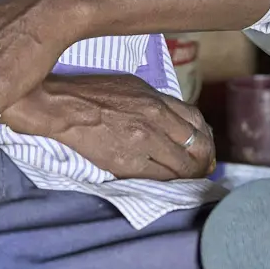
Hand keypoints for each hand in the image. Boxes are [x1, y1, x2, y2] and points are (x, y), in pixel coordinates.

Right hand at [2, 74, 214, 179]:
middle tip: (202, 168)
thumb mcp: (134, 87)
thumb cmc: (95, 93)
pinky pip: (157, 179)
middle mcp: (154, 124)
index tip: (205, 148)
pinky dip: (167, 181)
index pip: (197, 125)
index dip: (206, 141)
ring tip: (188, 178)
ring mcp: (141, 147)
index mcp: (156, 102)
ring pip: (180, 169)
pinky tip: (166, 180)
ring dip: (188, 176)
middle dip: (203, 162)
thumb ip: (160, 104)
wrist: (63, 108)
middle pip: (195, 150)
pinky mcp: (125, 166)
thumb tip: (180, 122)